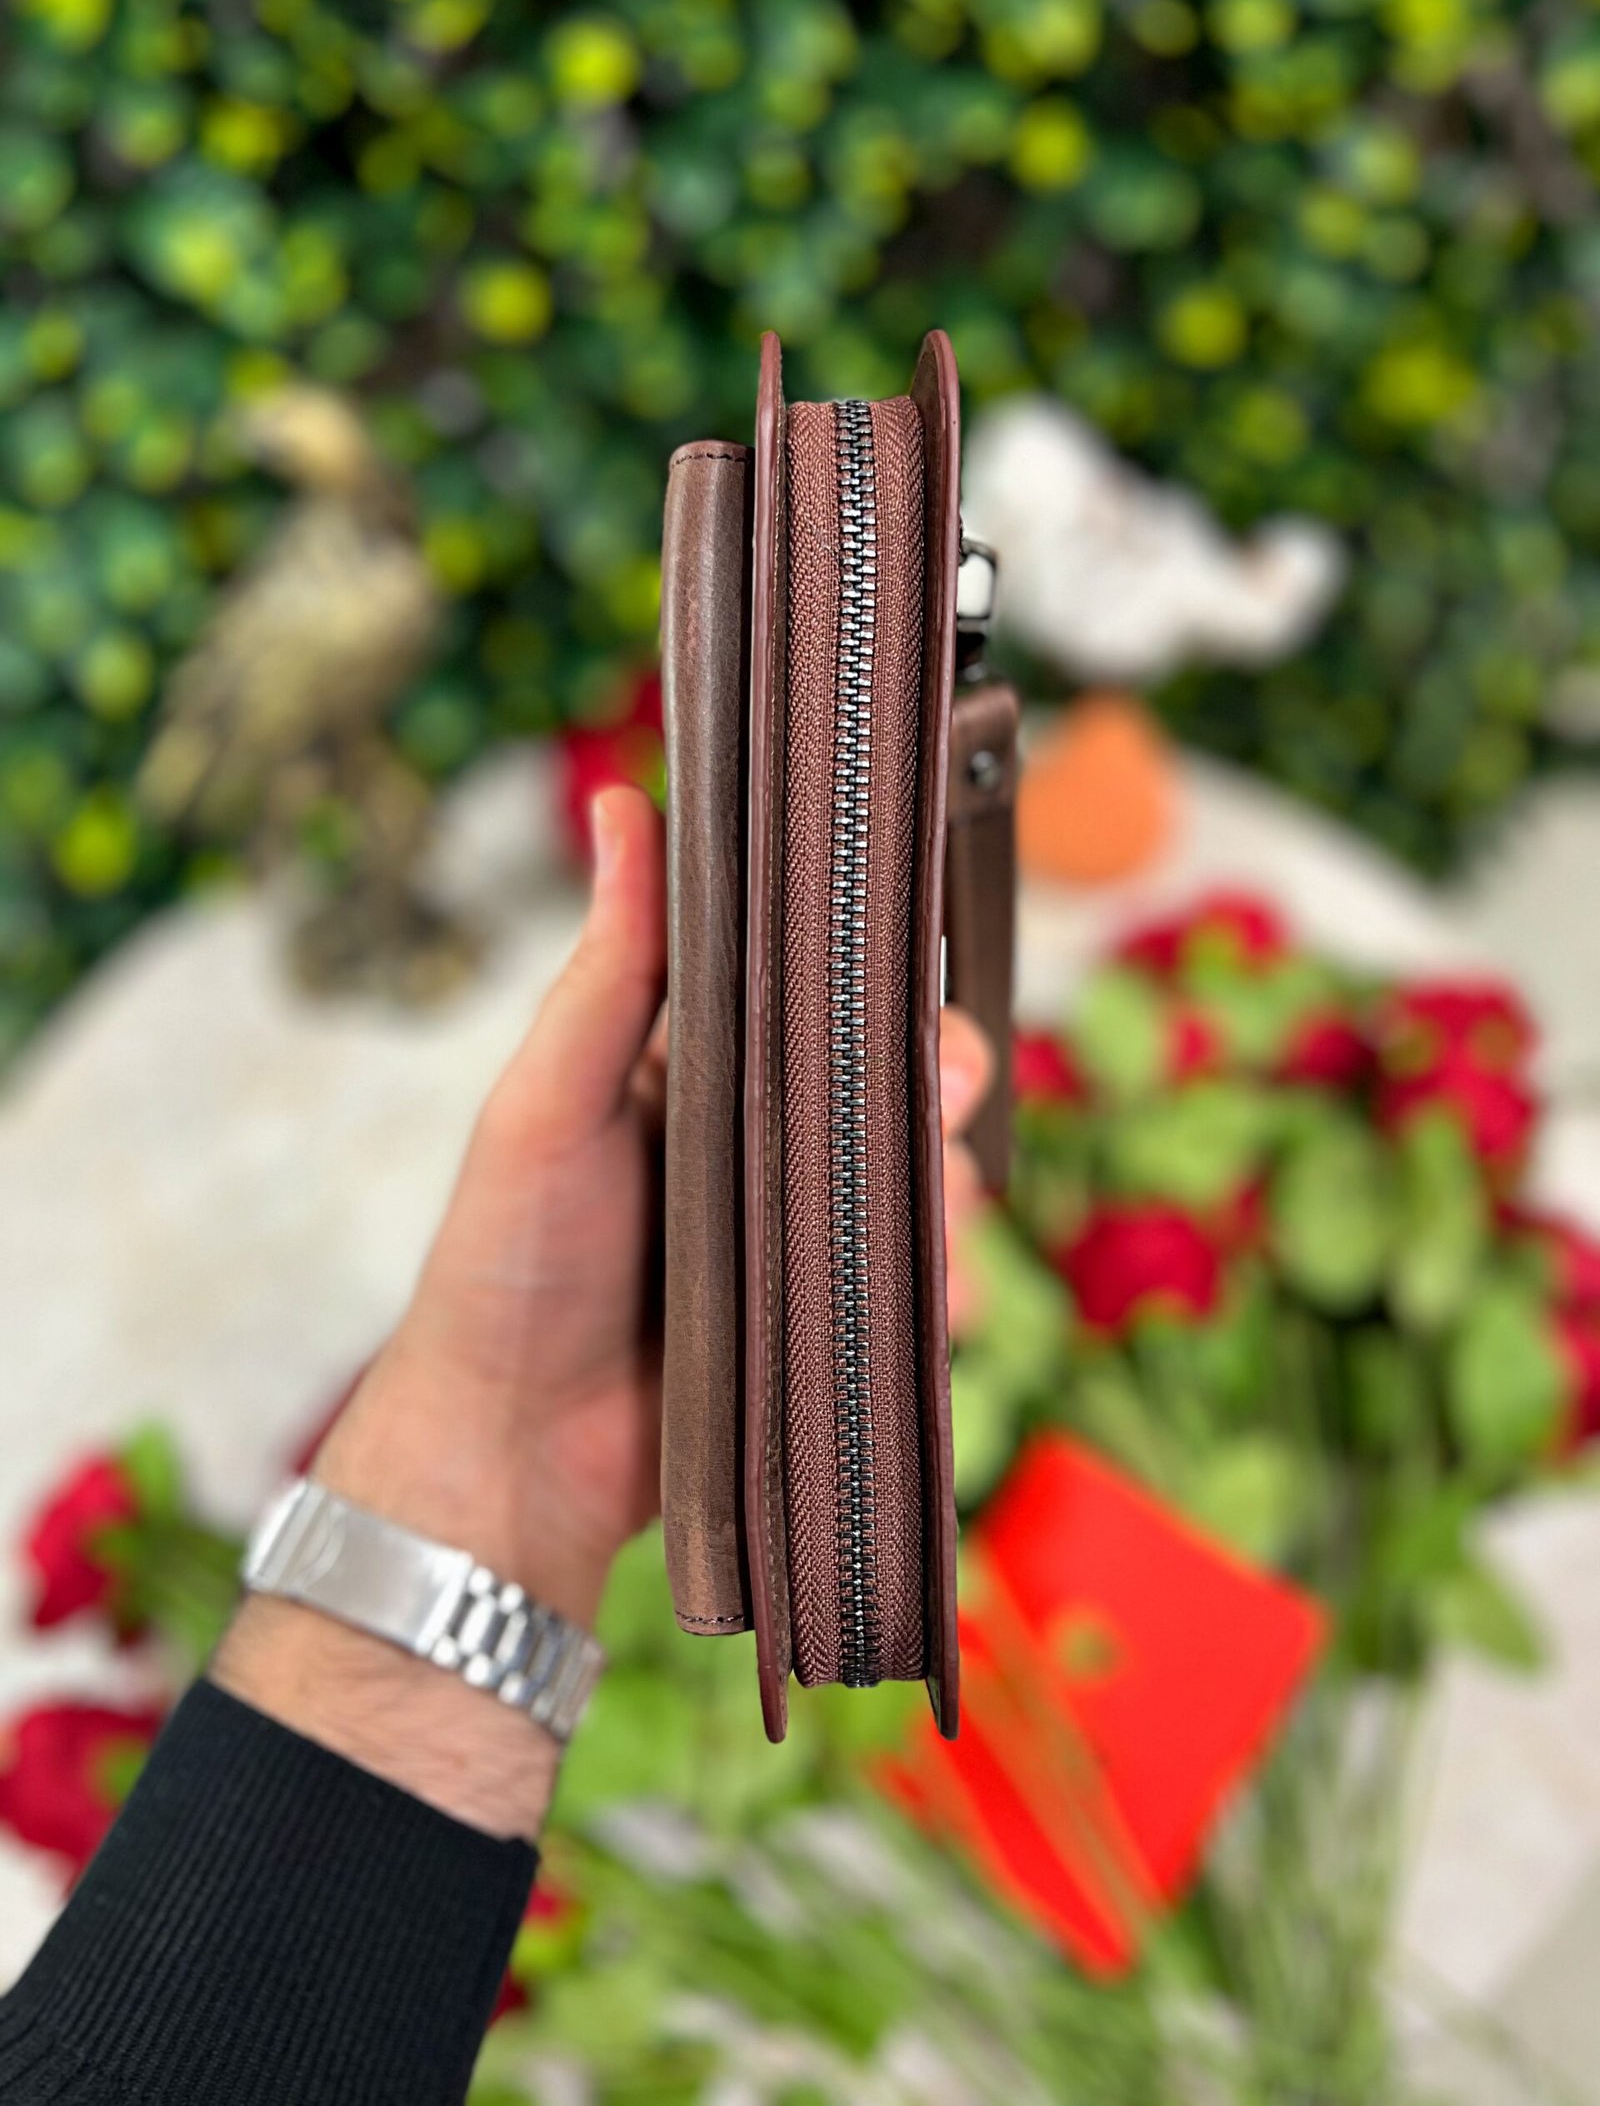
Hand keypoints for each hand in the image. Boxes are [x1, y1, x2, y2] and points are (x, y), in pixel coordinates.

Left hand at [214, 786, 992, 1839]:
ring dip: (950, 1191)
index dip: (875, 970)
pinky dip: (945, 1293)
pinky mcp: (827, 1331)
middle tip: (944, 1089)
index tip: (916, 953)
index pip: (811, 991)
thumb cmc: (506, 1265)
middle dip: (940, 1078)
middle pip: (892, 1086)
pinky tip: (938, 1299)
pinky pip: (916, 1295)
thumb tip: (624, 805)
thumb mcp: (549, 1101)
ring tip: (935, 1215)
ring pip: (921, 1187)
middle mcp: (760, 1148)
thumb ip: (609, 970)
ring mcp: (799, 1243)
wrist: (510, 1455)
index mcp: (696, 1072)